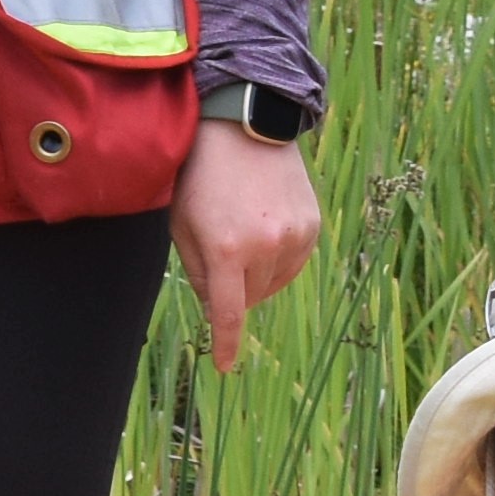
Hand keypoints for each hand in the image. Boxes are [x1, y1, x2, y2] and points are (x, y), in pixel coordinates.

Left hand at [171, 112, 323, 371]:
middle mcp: (265, 247)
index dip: (227, 344)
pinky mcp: (312, 225)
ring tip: (243, 234)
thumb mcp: (182, 225)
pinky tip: (264, 229)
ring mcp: (294, 236)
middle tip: (220, 252)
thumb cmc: (201, 178)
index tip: (224, 366)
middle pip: (250, 298)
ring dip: (257, 275)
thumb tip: (216, 310)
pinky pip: (294, 263)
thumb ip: (196, 273)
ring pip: (274, 284)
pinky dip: (277, 259)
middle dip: (233, 289)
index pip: (229, 314)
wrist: (244, 129)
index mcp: (226, 250)